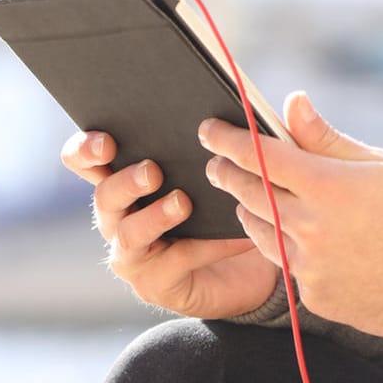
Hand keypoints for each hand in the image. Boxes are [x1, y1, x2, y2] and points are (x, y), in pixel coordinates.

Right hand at [60, 130, 279, 317]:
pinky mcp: (155, 282)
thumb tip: (297, 99)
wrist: (255, 263)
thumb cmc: (236, 201)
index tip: (106, 140)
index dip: (86, 149)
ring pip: (127, 234)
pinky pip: (170, 264)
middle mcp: (121, 213)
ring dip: (154, 216)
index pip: (85, 159)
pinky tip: (234, 236)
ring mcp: (134, 251)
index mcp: (127, 175)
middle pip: (103, 195)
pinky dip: (202, 248)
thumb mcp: (249, 164)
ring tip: (183, 202)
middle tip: (153, 171)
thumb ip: (268, 134)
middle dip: (124, 181)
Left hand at [198, 91, 382, 337]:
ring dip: (248, 209)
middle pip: (249, 193)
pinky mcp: (315, 296)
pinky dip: (283, 245)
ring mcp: (310, 266)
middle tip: (217, 162)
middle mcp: (311, 227)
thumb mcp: (382, 165)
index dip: (228, 140)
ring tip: (250, 195)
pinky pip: (286, 265)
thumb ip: (327, 138)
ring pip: (258, 232)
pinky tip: (292, 235)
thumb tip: (293, 103)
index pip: (261, 156)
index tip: (209, 129)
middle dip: (227, 173)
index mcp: (328, 186)